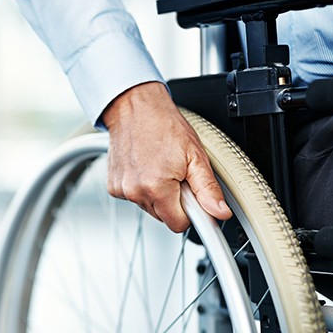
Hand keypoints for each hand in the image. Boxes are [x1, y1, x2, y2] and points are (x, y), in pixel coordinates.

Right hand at [102, 82, 231, 231]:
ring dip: (158, 193)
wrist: (134, 107)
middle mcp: (135, 191)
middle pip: (163, 216)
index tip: (192, 197)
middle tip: (176, 174)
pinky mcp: (113, 186)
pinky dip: (142, 186)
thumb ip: (208, 189)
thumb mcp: (195, 156)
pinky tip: (145, 167)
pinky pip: (134, 197)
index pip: (178, 224)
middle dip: (174, 200)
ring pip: (149, 207)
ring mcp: (122, 189)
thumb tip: (219, 212)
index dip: (190, 212)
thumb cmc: (163, 125)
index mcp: (157, 188)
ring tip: (160, 167)